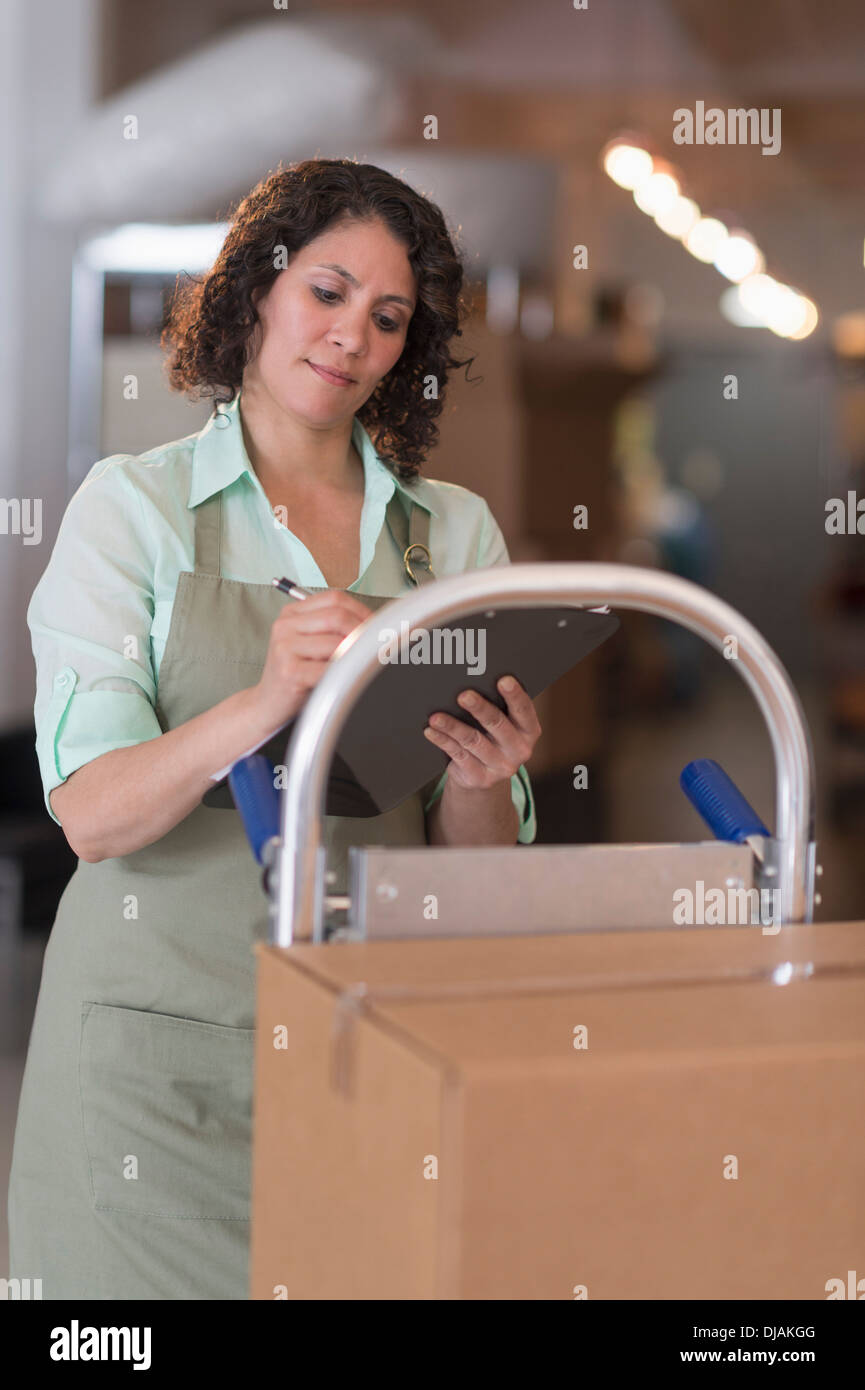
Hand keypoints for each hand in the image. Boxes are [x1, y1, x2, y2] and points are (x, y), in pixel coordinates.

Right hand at [250, 590, 372, 728]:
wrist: (269, 705)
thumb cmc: (298, 674)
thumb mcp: (312, 644)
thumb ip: (336, 628)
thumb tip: (378, 623)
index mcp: (292, 613)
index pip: (335, 599)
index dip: (362, 611)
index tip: (378, 627)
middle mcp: (285, 626)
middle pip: (337, 617)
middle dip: (364, 631)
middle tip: (378, 647)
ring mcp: (284, 648)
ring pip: (336, 642)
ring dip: (356, 654)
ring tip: (361, 665)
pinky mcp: (290, 671)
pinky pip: (330, 668)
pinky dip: (345, 672)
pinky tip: (347, 678)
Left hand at [422, 675, 540, 790]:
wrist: (484, 778)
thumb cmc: (492, 738)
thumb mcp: (503, 725)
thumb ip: (497, 707)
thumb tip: (470, 682)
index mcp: (529, 731)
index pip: (524, 710)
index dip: (515, 695)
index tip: (504, 680)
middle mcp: (519, 750)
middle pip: (498, 724)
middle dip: (480, 709)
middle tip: (464, 696)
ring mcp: (500, 767)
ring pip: (473, 741)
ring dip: (453, 727)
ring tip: (436, 717)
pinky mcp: (480, 778)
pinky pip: (458, 756)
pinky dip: (443, 741)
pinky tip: (431, 731)